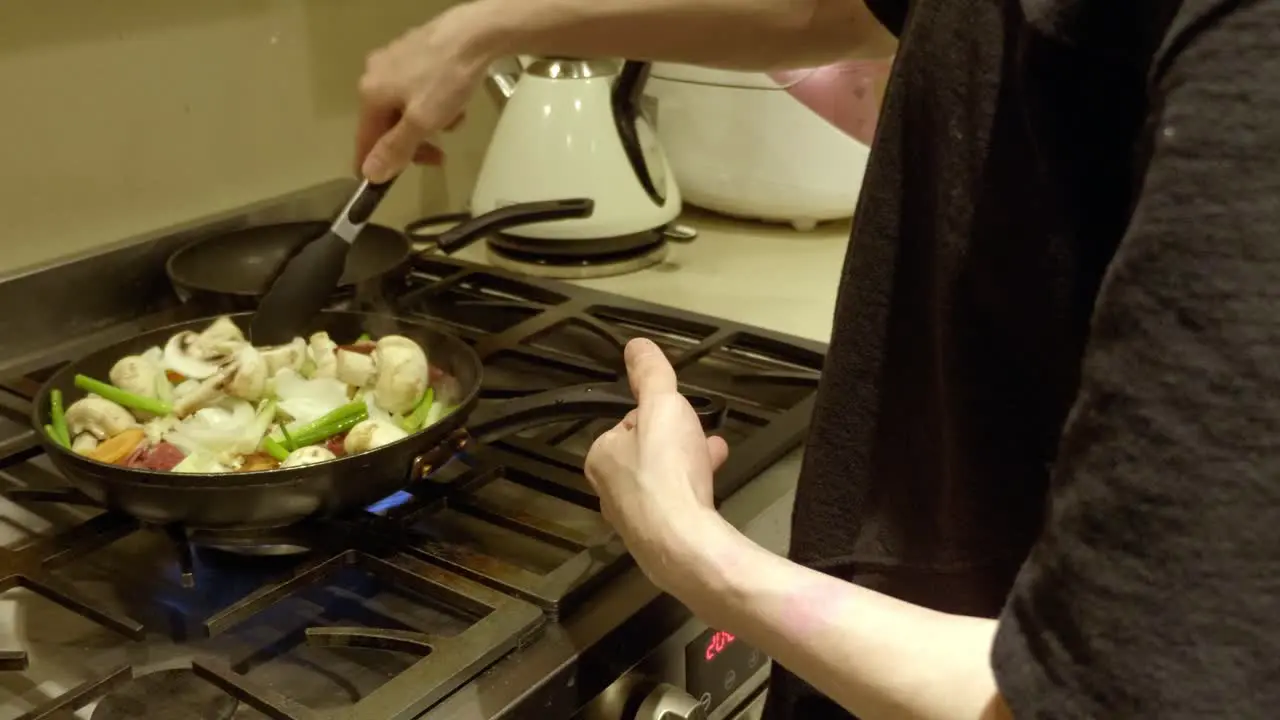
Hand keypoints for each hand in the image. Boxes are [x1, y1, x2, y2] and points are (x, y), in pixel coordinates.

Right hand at [355, 7, 488, 181]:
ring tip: (454, 121)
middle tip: (439, 158)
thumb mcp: (422, 122)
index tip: (381, 185)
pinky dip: (435, 101)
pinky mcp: (415, 51)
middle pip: (388, 124)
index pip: (365, 140)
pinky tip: (456, 101)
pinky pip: (419, 89)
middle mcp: (375, 74)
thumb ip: (395, 149)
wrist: (475, 33)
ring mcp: (394, 59)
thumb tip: (369, 173)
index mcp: (370, 93)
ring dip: (429, 123)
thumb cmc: (446, 80)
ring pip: (406, 107)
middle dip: (413, 143)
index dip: (373, 164)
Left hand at [584, 338, 731, 593]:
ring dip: (690, 466)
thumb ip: (651, 375)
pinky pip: (676, 507)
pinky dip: (694, 494)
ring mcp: (634, 522)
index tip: (678, 414)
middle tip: (703, 436)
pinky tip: (713, 491)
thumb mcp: (662, 406)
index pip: (627, 424)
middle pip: (647, 454)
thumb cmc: (667, 470)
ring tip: (717, 455)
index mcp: (601, 458)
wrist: (685, 542)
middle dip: (678, 442)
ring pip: (664, 482)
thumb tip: (635, 346)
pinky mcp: (658, 543)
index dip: (656, 415)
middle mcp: (610, 492)